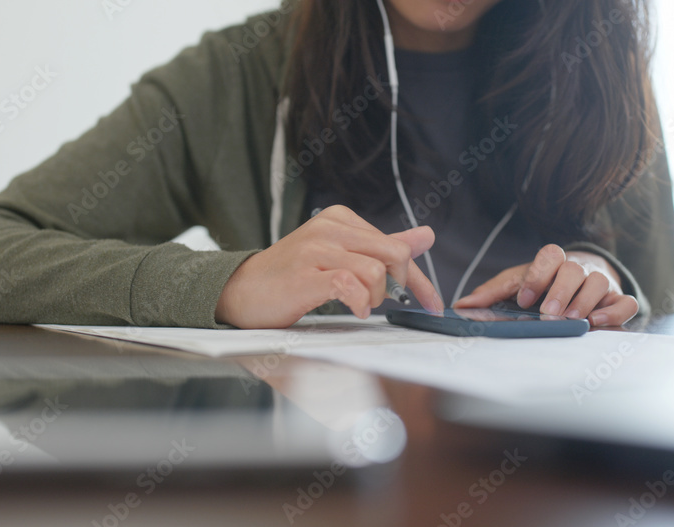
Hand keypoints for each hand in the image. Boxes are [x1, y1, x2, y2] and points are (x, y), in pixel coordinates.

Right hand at [216, 205, 444, 328]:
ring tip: (360, 305)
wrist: (240, 290)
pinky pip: (350, 286)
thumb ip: (383, 246)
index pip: (395, 245)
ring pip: (376, 272)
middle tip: (383, 302)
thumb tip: (426, 235)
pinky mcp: (305, 274)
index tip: (432, 303)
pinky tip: (355, 309)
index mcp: (340, 218)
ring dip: (375, 298)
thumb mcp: (341, 255)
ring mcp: (316, 249)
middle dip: (399, 286)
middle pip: (393, 254)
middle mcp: (330, 227)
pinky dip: (360, 303)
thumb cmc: (291, 276)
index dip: (418, 279)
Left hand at [454, 244, 638, 326]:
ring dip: (584, 301)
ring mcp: (600, 282)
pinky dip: (615, 312)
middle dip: (560, 292)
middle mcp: (578, 268)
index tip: (524, 299)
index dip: (537, 275)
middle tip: (548, 314)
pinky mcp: (617, 300)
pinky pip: (625, 303)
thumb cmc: (544, 284)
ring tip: (571, 320)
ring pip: (599, 283)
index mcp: (552, 261)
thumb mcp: (517, 284)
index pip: (549, 255)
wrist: (580, 281)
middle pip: (573, 270)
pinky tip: (598, 323)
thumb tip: (463, 305)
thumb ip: (492, 293)